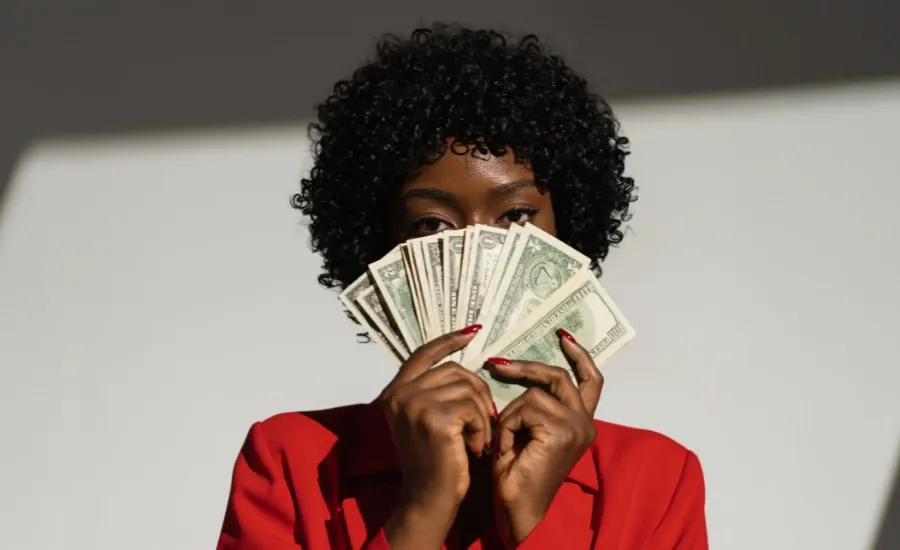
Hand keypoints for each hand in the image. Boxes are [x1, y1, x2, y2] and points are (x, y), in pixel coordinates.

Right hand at [377, 325, 493, 549]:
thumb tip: (462, 359)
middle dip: (478, 393)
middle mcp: (399, 394)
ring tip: (478, 438)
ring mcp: (415, 404)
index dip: (448, 340)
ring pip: (468, 389)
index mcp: (394, 392)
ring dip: (482, 414)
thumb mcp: (425, 419)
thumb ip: (434, 391)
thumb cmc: (434, 462)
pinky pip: (474, 408)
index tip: (472, 332)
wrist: (428, 499)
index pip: (423, 354)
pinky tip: (475, 448)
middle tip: (484, 421)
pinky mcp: (435, 418)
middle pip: (455, 371)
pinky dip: (482, 428)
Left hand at [488, 329, 603, 545]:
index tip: (563, 336)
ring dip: (510, 414)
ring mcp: (576, 427)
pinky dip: (508, 425)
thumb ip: (534, 405)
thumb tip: (513, 368)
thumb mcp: (528, 431)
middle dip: (527, 367)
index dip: (579, 356)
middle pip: (558, 377)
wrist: (519, 510)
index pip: (590, 380)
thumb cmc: (517, 475)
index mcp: (581, 423)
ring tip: (504, 440)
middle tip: (498, 364)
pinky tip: (507, 448)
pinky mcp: (561, 431)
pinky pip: (523, 408)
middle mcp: (585, 423)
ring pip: (533, 394)